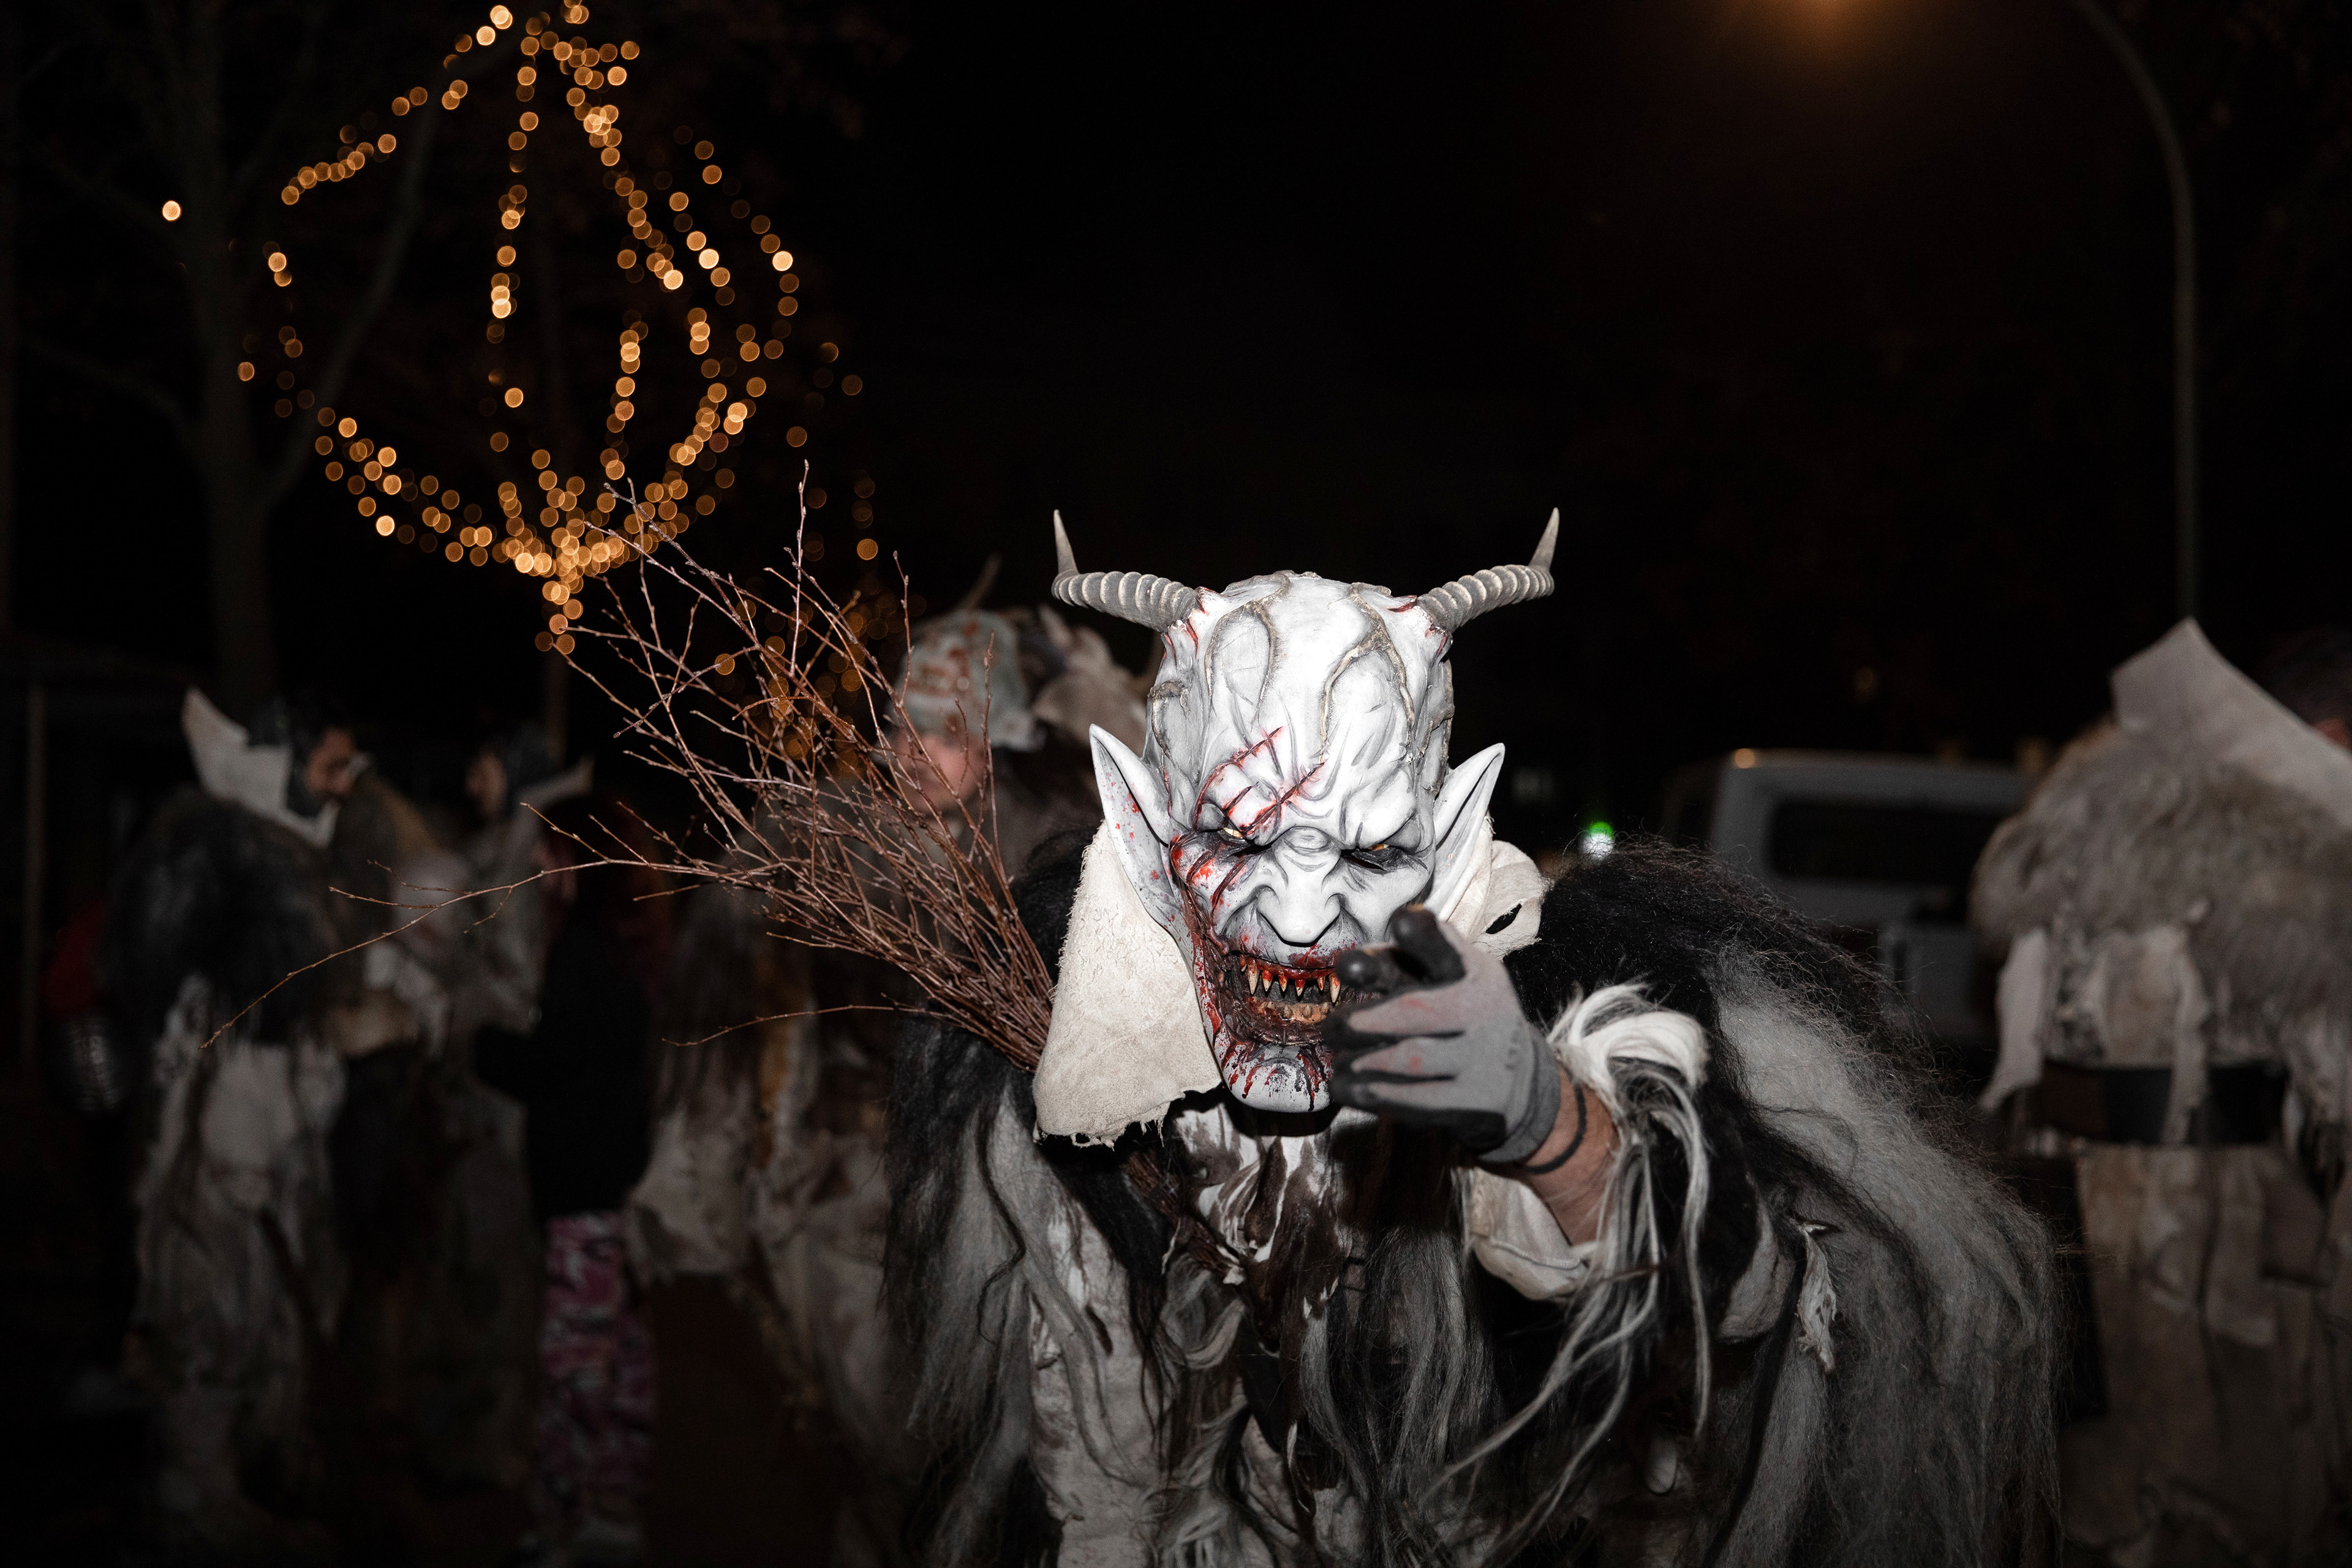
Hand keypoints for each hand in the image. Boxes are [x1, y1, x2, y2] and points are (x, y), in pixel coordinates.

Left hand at [1326, 906, 1559, 1164]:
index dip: (1423, 933)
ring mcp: (1489, 1056)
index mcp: (1472, 971)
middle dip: (1363, 1020)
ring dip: (1362, 1062)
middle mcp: (1485, 1008)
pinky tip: (1351, 1091)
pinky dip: (1378, 1095)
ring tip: (1339, 1064)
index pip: (1444, 947)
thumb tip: (1349, 964)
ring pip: (1410, 1059)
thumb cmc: (1458, 1021)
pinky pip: (1420, 1099)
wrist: (1520, 1082)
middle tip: (1332, 1029)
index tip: (1400, 920)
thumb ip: (1397, 967)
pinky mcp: (1482, 1100)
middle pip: (1415, 1008)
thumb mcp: (1441, 983)